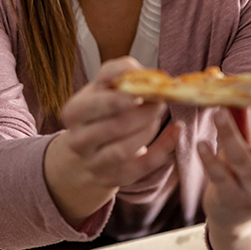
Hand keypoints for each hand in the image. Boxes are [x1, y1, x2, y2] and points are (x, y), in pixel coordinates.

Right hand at [43, 57, 180, 224]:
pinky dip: (163, 148)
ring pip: (125, 149)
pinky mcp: (114, 178)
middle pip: (113, 127)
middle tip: (160, 101)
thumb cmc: (102, 107)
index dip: (118, 100)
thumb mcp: (103, 85)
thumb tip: (144, 73)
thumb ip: (119, 71)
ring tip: (158, 114)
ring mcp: (94, 163)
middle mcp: (78, 140)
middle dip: (143, 113)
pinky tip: (177, 130)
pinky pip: (141, 167)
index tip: (140, 93)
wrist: (89, 146)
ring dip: (149, 129)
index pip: (92, 106)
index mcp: (73, 112)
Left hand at [199, 105, 250, 249]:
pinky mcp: (233, 201)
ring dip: (229, 134)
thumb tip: (225, 78)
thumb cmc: (250, 172)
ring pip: (242, 161)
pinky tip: (202, 144)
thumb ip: (245, 116)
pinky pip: (220, 177)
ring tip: (218, 112)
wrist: (237, 218)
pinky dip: (210, 160)